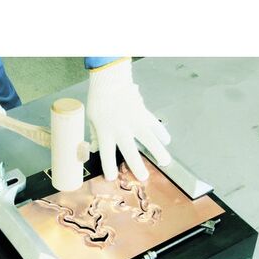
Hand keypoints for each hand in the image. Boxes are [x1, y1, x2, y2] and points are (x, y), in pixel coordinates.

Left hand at [86, 58, 170, 180]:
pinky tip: (166, 140)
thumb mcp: (92, 119)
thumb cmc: (98, 100)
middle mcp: (120, 129)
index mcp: (105, 131)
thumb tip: (94, 150)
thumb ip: (95, 136)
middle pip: (130, 151)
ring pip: (148, 139)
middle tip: (143, 178)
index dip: (109, 167)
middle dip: (137, 166)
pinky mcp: (143, 113)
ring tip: (165, 162)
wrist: (110, 80)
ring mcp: (134, 121)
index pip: (107, 154)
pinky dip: (161, 132)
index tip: (112, 178)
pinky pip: (154, 124)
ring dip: (158, 151)